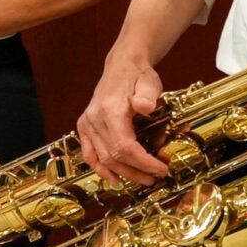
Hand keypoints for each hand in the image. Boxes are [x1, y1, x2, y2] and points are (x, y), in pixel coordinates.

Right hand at [77, 54, 170, 184]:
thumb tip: (146, 107)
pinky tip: (114, 179)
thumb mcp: (149, 82)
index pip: (125, 146)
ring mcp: (88, 123)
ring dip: (123, 173)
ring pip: (103, 158)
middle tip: (155, 178)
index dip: (143, 162)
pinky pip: (89, 154)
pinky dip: (100, 169)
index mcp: (111, 110)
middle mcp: (95, 119)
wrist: (122, 67)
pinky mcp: (85, 126)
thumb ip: (148, 95)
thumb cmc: (138, 76)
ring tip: (143, 179)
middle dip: (136, 171)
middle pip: (114, 156)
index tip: (160, 169)